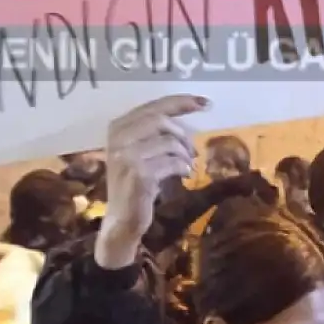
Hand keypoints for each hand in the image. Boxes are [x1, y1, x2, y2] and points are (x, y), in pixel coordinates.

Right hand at [93, 94, 207, 269]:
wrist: (122, 220)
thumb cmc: (135, 185)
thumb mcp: (141, 153)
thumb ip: (156, 133)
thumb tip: (190, 119)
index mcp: (118, 127)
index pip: (154, 107)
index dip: (181, 102)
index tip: (206, 103)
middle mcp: (118, 137)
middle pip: (161, 121)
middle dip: (183, 135)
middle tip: (193, 152)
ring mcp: (126, 155)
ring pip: (169, 142)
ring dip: (185, 155)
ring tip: (187, 167)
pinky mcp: (139, 173)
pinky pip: (172, 162)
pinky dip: (183, 167)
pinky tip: (184, 175)